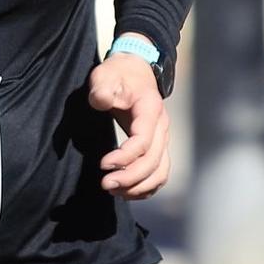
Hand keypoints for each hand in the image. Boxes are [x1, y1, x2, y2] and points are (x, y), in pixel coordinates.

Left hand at [88, 50, 170, 199]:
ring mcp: (162, 139)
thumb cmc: (118, 75)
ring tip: (113, 190)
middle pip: (153, 161)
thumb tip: (100, 101)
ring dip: (139, 186)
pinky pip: (159, 173)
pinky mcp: (158, 147)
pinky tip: (126, 191)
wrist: (134, 71)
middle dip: (130, 177)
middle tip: (105, 184)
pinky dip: (146, 187)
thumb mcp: (106, 75)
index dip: (125, 157)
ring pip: (160, 171)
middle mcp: (161, 127)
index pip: (143, 141)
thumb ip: (102, 89)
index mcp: (150, 110)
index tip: (103, 164)